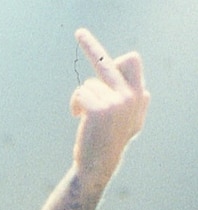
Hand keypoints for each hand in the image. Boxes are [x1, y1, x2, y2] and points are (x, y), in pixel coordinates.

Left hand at [70, 28, 149, 188]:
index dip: (115, 59)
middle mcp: (131, 96)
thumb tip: (144, 91)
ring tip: (84, 117)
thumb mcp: (130, 124)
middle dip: (92, 45)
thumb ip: (136, 105)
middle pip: (109, 61)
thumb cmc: (109, 144)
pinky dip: (75, 104)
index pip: (131, 62)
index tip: (100, 50)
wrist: (98, 167)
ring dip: (82, 98)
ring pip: (89, 85)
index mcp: (139, 95)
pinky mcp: (99, 109)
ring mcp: (116, 102)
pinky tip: (78, 118)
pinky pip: (80, 93)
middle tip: (79, 32)